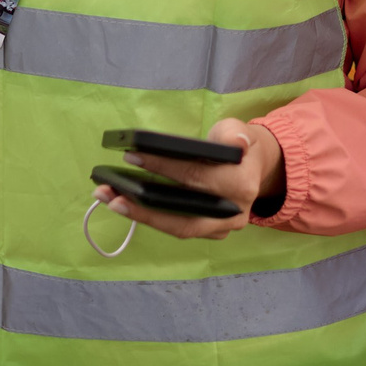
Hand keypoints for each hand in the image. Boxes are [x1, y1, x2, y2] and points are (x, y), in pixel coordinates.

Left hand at [96, 118, 284, 240]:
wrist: (255, 169)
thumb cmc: (238, 146)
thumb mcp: (239, 130)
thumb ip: (234, 133)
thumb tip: (236, 142)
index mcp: (240, 184)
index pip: (195, 176)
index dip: (163, 167)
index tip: (131, 156)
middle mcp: (233, 212)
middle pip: (182, 211)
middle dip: (143, 201)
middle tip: (109, 189)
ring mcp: (222, 228)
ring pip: (179, 228)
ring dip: (141, 217)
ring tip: (110, 201)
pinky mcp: (212, 235)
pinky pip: (179, 229)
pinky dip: (152, 219)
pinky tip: (127, 206)